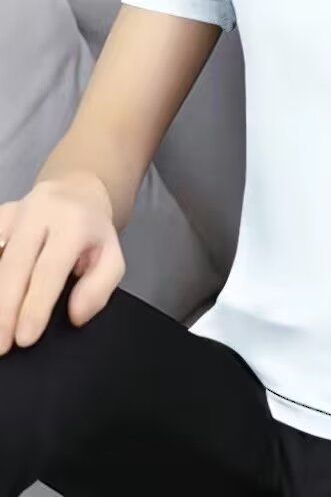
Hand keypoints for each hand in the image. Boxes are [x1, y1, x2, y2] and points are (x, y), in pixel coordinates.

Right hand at [0, 173, 123, 354]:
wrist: (74, 192)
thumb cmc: (92, 233)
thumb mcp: (112, 256)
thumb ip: (99, 287)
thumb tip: (76, 315)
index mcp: (73, 224)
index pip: (50, 269)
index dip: (36, 305)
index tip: (26, 338)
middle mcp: (40, 213)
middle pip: (14, 264)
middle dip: (4, 309)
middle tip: (1, 345)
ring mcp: (13, 212)